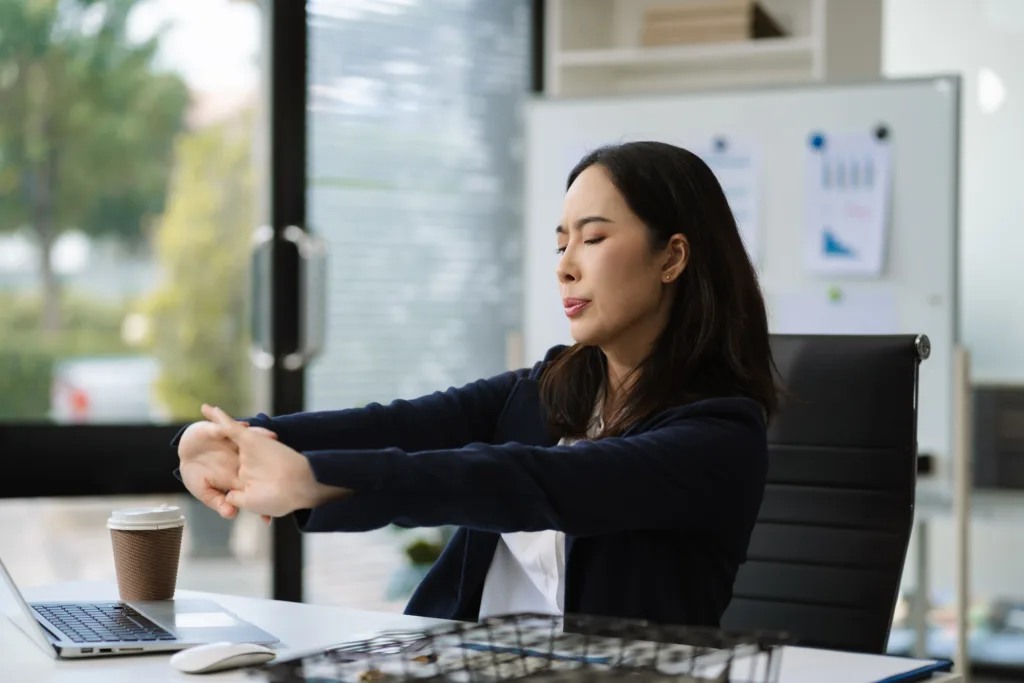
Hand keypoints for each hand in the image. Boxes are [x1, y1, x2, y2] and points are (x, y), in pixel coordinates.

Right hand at [178, 414, 277, 519]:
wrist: (185, 455)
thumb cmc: (195, 474)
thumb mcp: (204, 491)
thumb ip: (217, 502)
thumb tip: (231, 514)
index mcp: (238, 473)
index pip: (254, 479)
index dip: (268, 484)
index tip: (283, 489)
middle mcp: (239, 457)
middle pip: (258, 458)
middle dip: (272, 459)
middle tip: (286, 460)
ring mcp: (232, 444)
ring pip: (249, 440)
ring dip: (259, 436)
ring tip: (272, 436)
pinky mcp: (222, 432)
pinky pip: (228, 428)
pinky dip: (234, 425)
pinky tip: (243, 424)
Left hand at [202, 405, 350, 517]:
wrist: (298, 486)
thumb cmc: (276, 498)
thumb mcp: (249, 503)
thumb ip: (234, 498)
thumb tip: (227, 495)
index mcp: (247, 480)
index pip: (228, 474)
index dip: (216, 471)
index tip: (206, 471)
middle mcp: (246, 463)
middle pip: (226, 450)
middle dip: (214, 442)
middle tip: (203, 438)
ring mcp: (247, 450)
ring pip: (227, 434)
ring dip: (216, 422)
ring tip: (205, 410)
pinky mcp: (249, 439)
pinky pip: (230, 426)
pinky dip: (220, 417)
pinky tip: (208, 409)